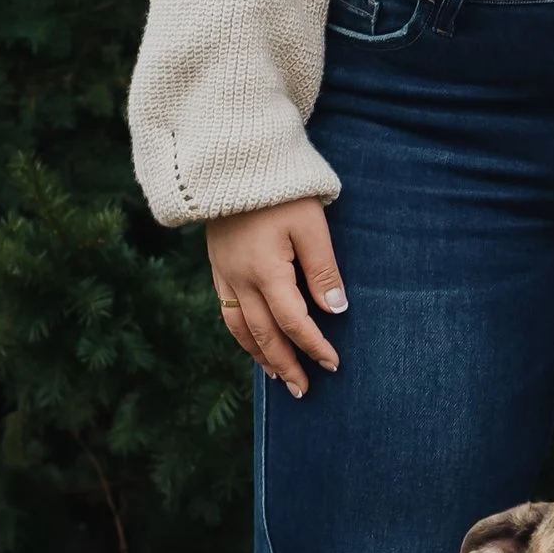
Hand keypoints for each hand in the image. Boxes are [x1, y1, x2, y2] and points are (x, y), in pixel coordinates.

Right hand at [205, 199, 345, 395]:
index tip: (333, 364)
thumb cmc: (280, 191)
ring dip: (259, 356)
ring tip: (276, 376)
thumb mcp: (311, 224)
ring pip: (239, 329)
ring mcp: (224, 274)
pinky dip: (241, 335)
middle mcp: (240, 280)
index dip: (314, 346)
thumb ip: (323, 268)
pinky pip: (226, 312)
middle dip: (284, 365)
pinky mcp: (217, 266)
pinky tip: (252, 341)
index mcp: (266, 272)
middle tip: (302, 390)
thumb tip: (337, 309)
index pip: (294, 322)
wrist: (231, 162)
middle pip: (263, 335)